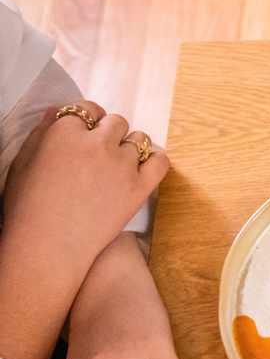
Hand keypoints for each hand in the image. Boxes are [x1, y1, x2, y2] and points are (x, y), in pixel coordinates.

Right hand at [3, 100, 166, 285]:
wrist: (45, 249)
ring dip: (129, 148)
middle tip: (98, 156)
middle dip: (108, 134)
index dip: (87, 121)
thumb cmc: (26, 209)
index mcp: (63, 133)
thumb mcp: (21, 165)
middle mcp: (96, 143)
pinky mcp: (139, 187)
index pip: (87, 109)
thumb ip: (41, 133)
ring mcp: (121, 164)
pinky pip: (160, 161)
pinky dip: (154, 161)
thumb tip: (57, 111)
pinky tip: (142, 170)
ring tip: (115, 168)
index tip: (86, 134)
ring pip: (138, 139)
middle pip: (116, 122)